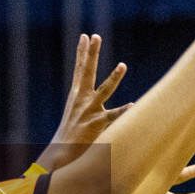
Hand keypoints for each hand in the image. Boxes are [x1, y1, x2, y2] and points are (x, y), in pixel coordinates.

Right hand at [37, 34, 131, 172]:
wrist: (60, 158)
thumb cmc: (69, 139)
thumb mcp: (75, 117)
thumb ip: (83, 107)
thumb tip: (88, 101)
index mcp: (76, 97)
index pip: (79, 70)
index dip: (82, 53)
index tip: (84, 36)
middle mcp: (81, 101)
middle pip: (86, 72)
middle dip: (90, 54)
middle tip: (94, 36)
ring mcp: (89, 112)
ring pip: (103, 91)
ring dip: (114, 78)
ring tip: (123, 65)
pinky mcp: (96, 125)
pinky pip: (114, 117)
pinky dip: (124, 111)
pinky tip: (134, 105)